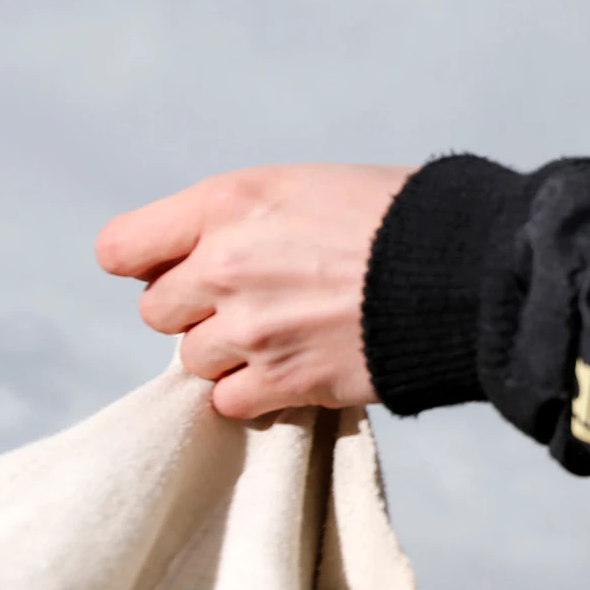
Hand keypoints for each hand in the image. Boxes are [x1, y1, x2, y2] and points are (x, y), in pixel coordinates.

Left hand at [95, 163, 416, 417]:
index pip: (121, 248)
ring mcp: (251, 329)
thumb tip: (206, 256)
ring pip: (194, 361)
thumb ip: (244, 219)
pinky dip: (258, 395)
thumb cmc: (402, 219)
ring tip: (290, 335)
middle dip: (199, 311)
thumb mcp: (309, 186)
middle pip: (158, 310)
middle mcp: (225, 265)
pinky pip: (228, 403)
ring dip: (232, 356)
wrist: (467, 270)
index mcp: (230, 203)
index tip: (180, 268)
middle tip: (258, 303)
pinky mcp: (284, 381)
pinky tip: (299, 368)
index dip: (149, 263)